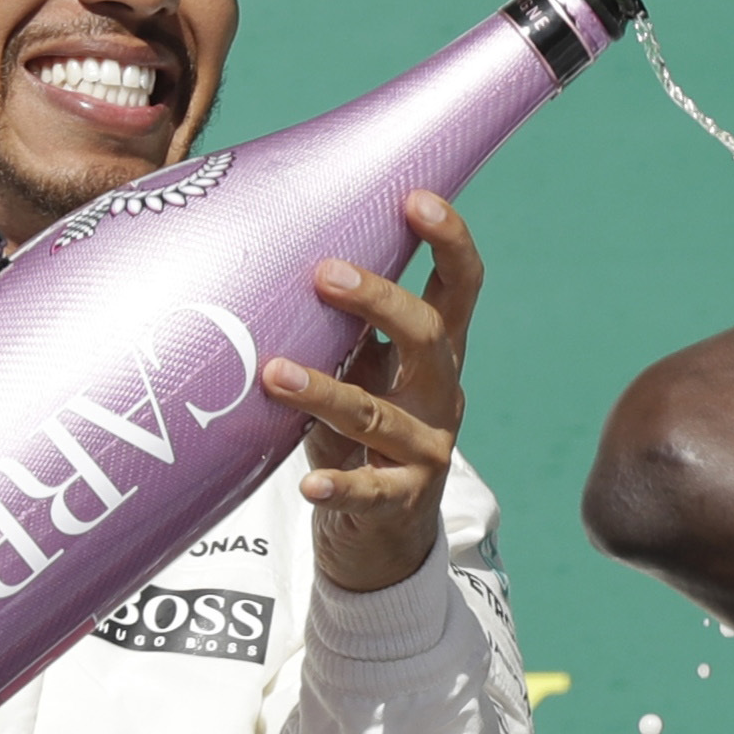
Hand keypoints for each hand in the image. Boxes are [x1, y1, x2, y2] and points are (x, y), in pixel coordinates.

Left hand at [270, 190, 481, 592]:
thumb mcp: (360, 372)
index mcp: (436, 354)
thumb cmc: (358, 434)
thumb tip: (276, 247)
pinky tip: (309, 485)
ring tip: (273, 374)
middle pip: (429, 338)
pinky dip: (340, 487)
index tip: (417, 199)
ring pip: (379, 415)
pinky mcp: (403, 501)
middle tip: (326, 273)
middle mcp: (442, 395)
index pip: (460, 287)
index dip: (450, 242)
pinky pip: (370, 492)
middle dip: (382, 302)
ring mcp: (427, 450)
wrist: (382, 535)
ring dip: (326, 392)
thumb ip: (339, 326)